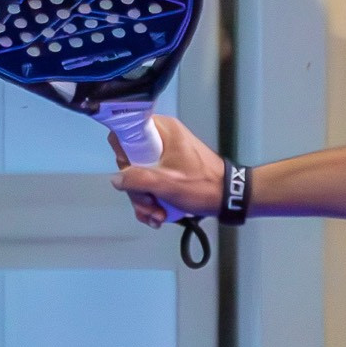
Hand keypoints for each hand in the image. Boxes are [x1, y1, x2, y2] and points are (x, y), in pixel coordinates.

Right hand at [112, 112, 223, 227]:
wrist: (229, 198)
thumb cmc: (202, 185)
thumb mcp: (166, 183)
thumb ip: (137, 180)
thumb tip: (116, 180)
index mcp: (162, 130)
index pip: (126, 133)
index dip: (123, 156)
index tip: (132, 175)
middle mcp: (161, 138)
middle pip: (131, 161)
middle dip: (137, 189)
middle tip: (149, 203)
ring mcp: (165, 156)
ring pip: (140, 176)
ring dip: (145, 200)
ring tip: (157, 215)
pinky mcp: (169, 170)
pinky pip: (151, 183)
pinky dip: (152, 200)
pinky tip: (159, 216)